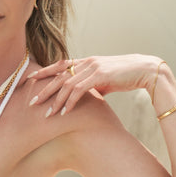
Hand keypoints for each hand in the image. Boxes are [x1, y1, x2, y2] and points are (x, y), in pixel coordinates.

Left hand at [28, 54, 158, 116]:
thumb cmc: (125, 76)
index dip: (44, 71)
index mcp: (86, 61)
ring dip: (56, 100)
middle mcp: (87, 62)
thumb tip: (84, 94)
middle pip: (59, 76)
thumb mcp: (104, 80)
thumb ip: (92, 85)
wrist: (145, 70)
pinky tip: (64, 112)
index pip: (60, 65)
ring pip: (67, 84)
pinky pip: (79, 90)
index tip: (30, 79)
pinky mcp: (99, 76)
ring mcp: (92, 68)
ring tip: (47, 114)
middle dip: (44, 90)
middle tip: (32, 103)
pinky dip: (70, 102)